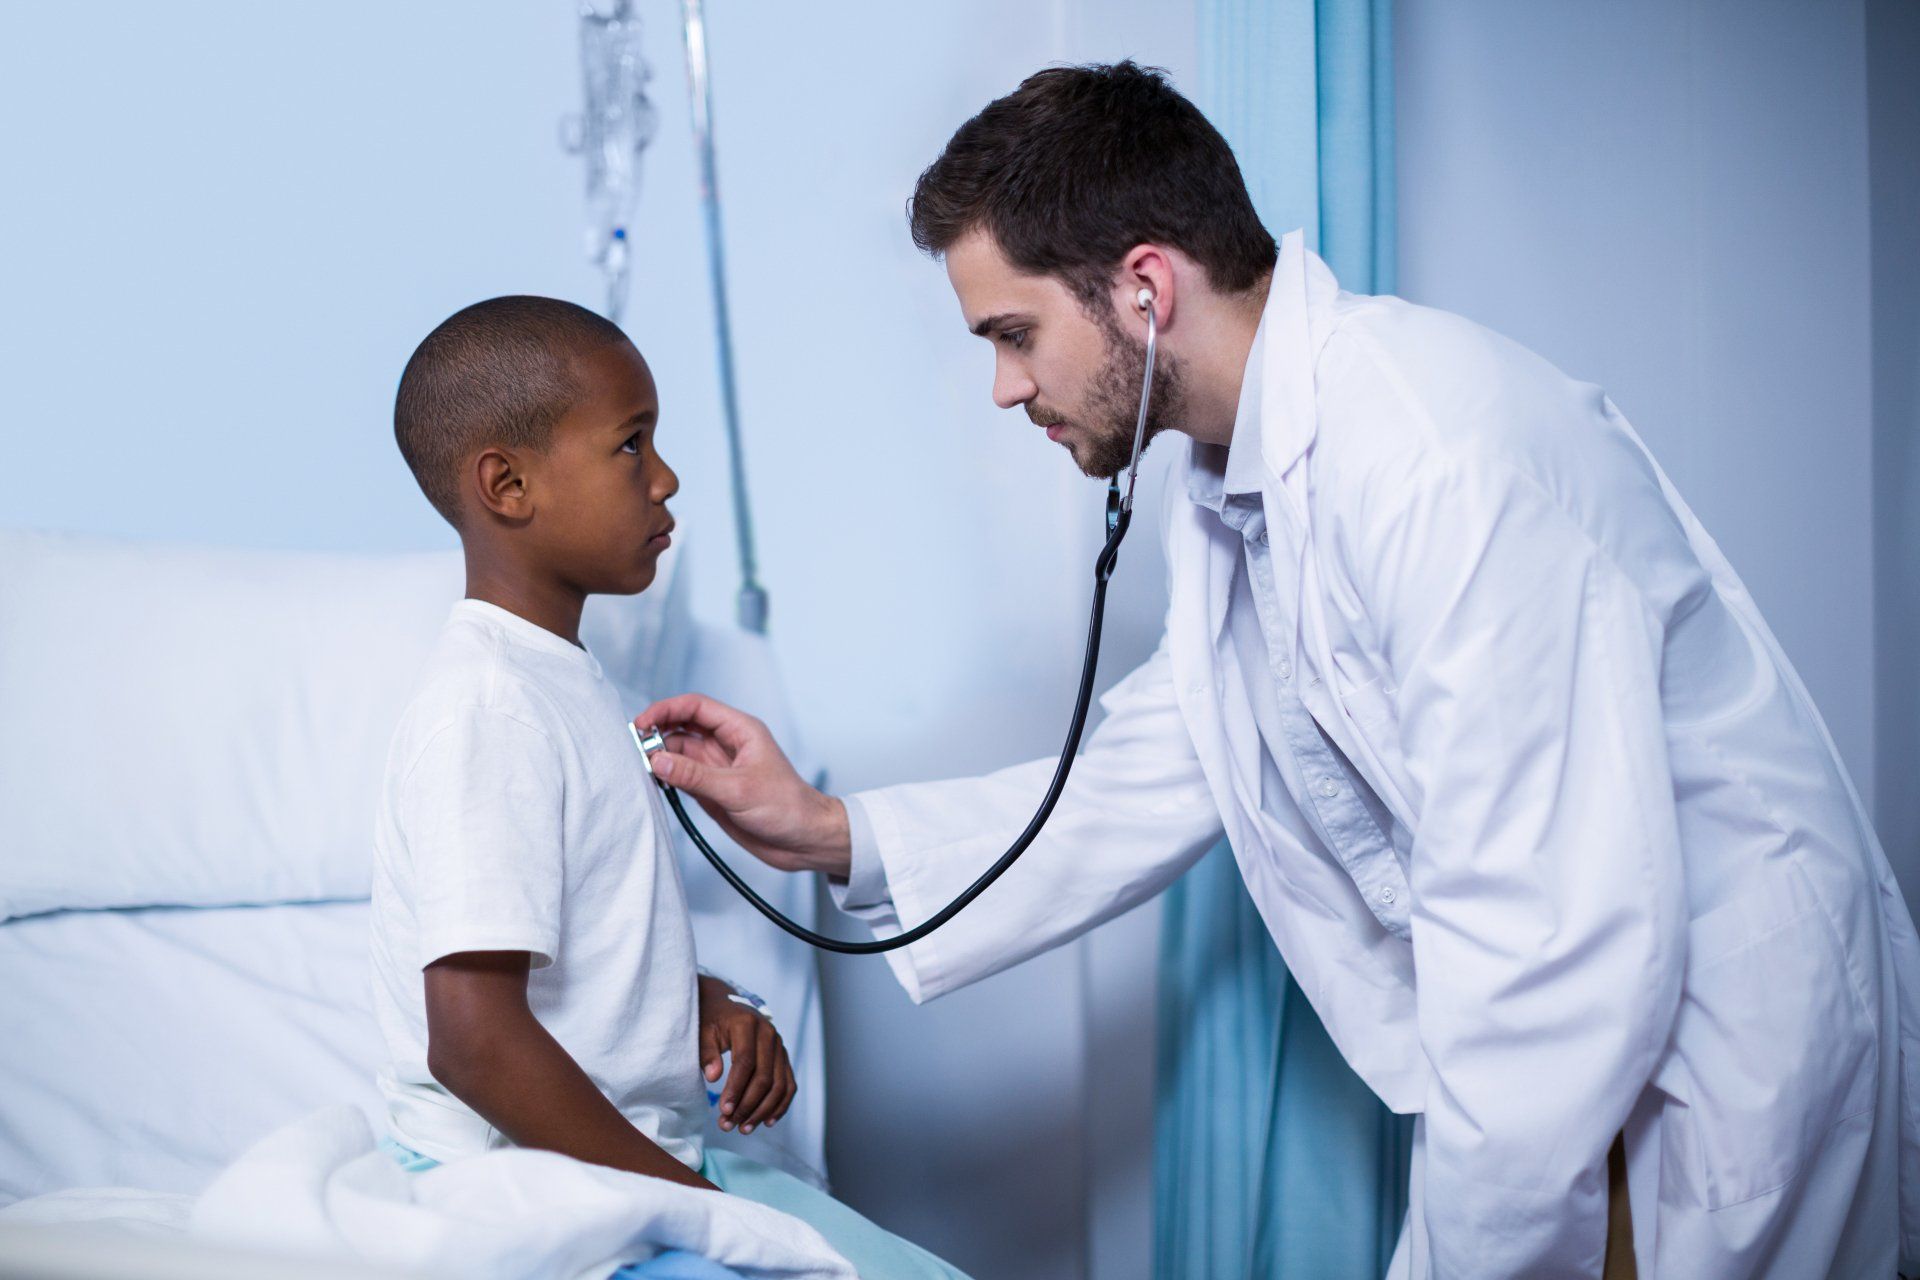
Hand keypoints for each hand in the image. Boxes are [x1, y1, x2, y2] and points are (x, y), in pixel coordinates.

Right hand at [635, 693, 850, 877]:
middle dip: (657, 733)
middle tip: (635, 750)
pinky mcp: (712, 790)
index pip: (696, 707)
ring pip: (679, 752)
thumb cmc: (787, 808)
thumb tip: (657, 760)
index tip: (641, 723)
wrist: (803, 841)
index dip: (666, 710)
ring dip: (659, 757)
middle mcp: (726, 745)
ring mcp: (718, 768)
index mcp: (740, 730)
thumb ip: (695, 776)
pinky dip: (665, 777)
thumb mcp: (738, 790)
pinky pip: (682, 776)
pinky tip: (652, 783)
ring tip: (640, 769)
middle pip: (682, 727)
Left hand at [697, 974, 793, 1134]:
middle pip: (764, 1077)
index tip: (723, 1110)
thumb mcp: (703, 1032)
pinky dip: (780, 1105)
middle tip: (729, 1125)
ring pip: (779, 1084)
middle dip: (747, 1106)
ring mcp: (779, 1046)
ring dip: (763, 1111)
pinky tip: (768, 1122)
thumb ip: (707, 1053)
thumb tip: (713, 1077)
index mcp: (748, 1025)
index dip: (735, 1089)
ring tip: (744, 1129)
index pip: (745, 1062)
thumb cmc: (711, 1020)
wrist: (725, 1005)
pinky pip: (788, 1084)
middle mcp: (769, 1034)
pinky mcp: (783, 1056)